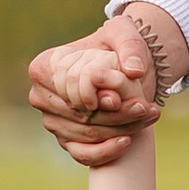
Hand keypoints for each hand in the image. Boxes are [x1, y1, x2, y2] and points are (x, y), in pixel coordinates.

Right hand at [28, 13, 168, 168]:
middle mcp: (40, 97)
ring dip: (119, 130)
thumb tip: (133, 70)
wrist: (123, 68)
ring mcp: (51, 121)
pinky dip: (105, 152)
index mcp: (44, 68)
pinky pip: (82, 154)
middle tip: (146, 109)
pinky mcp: (65, 140)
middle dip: (115, 114)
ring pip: (86, 134)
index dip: (96, 95)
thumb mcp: (125, 35)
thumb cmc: (117, 46)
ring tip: (148, 117)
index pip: (69, 89)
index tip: (122, 97)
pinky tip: (127, 141)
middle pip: (80, 114)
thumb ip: (130, 47)